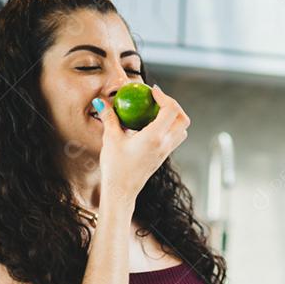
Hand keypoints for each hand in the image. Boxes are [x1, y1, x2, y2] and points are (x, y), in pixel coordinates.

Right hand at [95, 84, 189, 205]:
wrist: (121, 192)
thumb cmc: (115, 167)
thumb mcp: (110, 139)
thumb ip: (109, 117)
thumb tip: (101, 101)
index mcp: (155, 137)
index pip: (171, 109)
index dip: (164, 96)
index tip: (152, 91)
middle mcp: (165, 144)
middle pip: (183, 119)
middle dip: (173, 105)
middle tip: (157, 100)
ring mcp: (166, 152)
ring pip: (182, 130)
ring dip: (174, 117)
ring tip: (155, 112)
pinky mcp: (163, 157)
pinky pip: (174, 138)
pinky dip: (169, 128)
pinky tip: (150, 126)